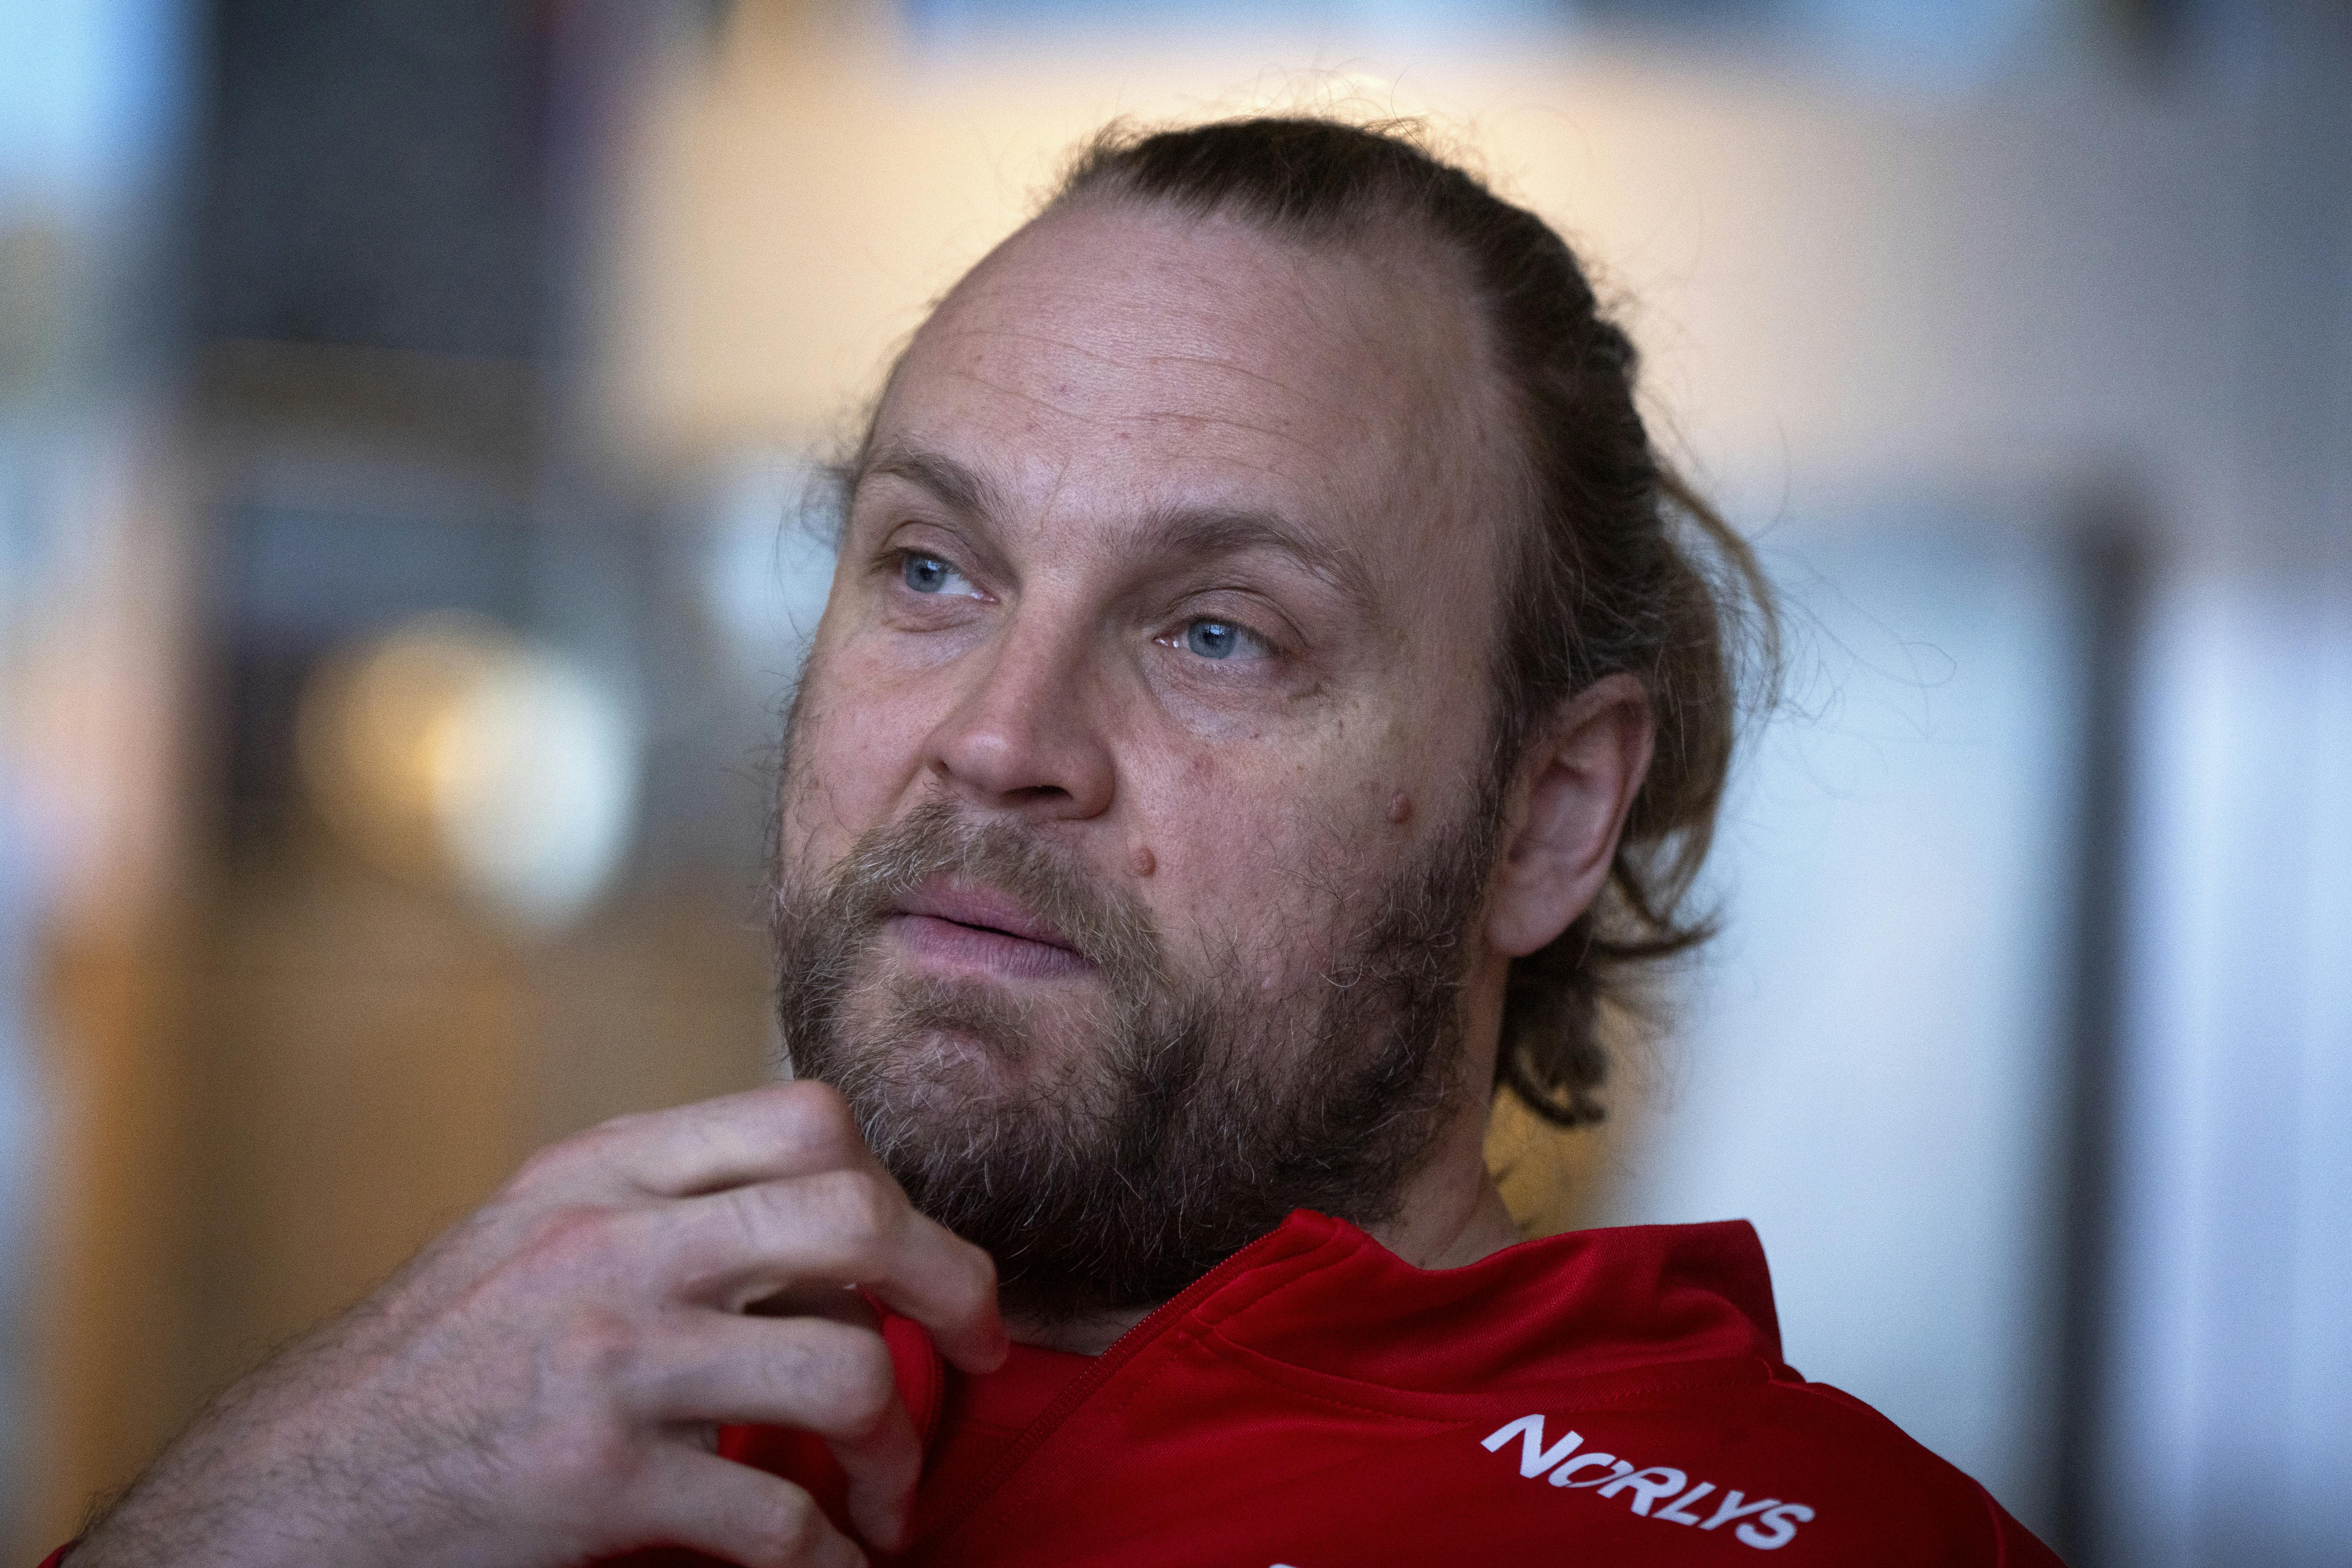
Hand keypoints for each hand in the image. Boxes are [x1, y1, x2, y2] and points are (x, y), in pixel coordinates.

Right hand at [71, 1083, 1006, 1567]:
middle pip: (854, 1219)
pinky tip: (836, 1567)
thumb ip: (670, 1209)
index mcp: (602, 1175)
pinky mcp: (598, 1482)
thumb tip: (833, 1229)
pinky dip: (835, 1559)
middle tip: (982, 1350)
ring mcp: (609, 1363)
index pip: (805, 1119)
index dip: (895, 1186)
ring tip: (886, 1494)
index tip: (927, 1258)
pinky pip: (780, 1518)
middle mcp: (614, 1249)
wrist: (295, 1492)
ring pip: (844, 1372)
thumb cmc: (438, 1368)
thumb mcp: (539, 1238)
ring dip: (896, 1449)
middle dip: (952, 1286)